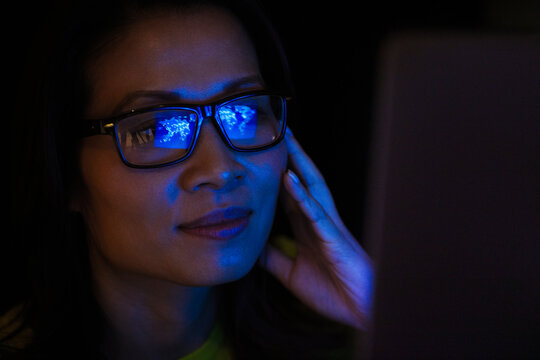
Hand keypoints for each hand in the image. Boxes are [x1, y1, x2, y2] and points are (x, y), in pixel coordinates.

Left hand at [260, 129, 373, 329]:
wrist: (358, 311)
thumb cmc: (332, 291)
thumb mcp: (291, 274)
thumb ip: (273, 259)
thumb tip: (251, 246)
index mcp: (308, 228)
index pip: (288, 195)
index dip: (275, 176)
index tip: (260, 156)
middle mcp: (318, 220)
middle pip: (303, 181)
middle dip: (291, 157)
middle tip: (277, 132)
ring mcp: (327, 226)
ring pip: (313, 187)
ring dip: (300, 163)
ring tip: (287, 140)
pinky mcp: (334, 237)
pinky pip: (317, 212)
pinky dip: (303, 195)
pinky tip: (290, 180)